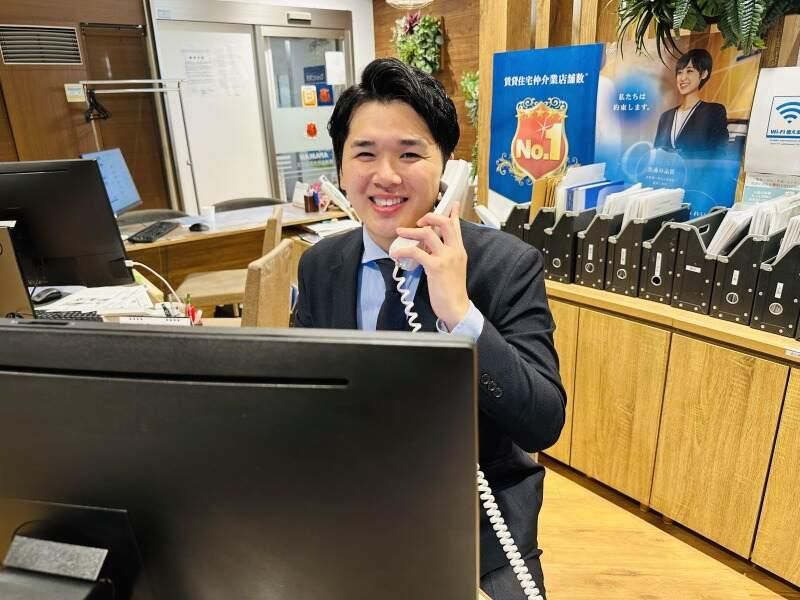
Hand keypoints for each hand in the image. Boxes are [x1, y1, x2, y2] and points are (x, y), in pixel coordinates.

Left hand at [391, 201, 468, 329]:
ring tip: (401, 232)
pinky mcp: (436, 267)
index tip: (450, 203)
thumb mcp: (453, 269)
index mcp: (459, 251)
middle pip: (444, 223)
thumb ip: (446, 256)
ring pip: (428, 234)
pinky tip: (397, 252)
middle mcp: (454, 251)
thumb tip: (433, 249)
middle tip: (420, 220)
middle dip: (430, 217)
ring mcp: (446, 258)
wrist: (456, 308)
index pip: (457, 227)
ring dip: (411, 231)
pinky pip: (417, 252)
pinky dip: (404, 250)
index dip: (452, 213)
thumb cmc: (453, 291)